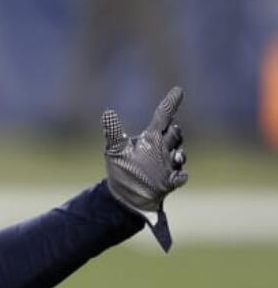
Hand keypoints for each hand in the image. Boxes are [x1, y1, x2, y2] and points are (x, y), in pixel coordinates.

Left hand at [102, 86, 188, 250]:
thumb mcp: (116, 151)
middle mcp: (162, 148)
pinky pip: (181, 176)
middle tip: (170, 130)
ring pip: (180, 154)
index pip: (162, 116)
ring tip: (175, 156)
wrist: (127, 198)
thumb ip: (114, 132)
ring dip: (179, 154)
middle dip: (174, 132)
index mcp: (151, 138)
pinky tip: (174, 178)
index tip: (178, 89)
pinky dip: (179, 176)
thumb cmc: (122, 171)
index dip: (170, 103)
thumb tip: (107, 113)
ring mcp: (169, 164)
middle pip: (175, 134)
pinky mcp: (171, 181)